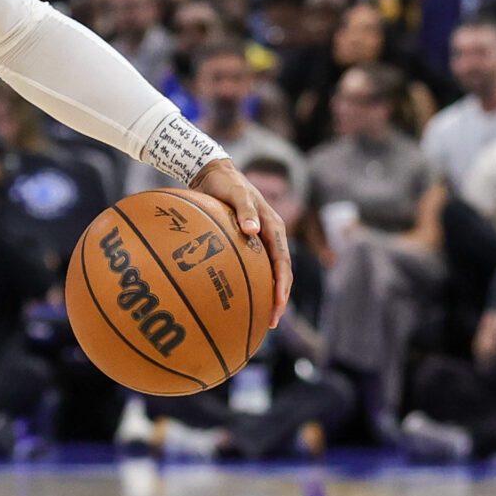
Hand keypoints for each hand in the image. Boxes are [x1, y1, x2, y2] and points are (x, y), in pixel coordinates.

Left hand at [191, 157, 291, 326]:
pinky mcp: (247, 242)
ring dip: (265, 295)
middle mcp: (270, 236)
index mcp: (274, 227)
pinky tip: (238, 299)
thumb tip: (253, 231)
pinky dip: (250, 284)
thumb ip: (244, 210)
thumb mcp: (235, 193)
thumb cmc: (225, 183)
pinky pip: (252, 267)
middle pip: (280, 273)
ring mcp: (259, 240)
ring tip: (258, 319)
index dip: (282, 285)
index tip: (278, 304)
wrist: (213, 173)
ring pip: (268, 273)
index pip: (283, 262)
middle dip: (277, 299)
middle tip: (269, 323)